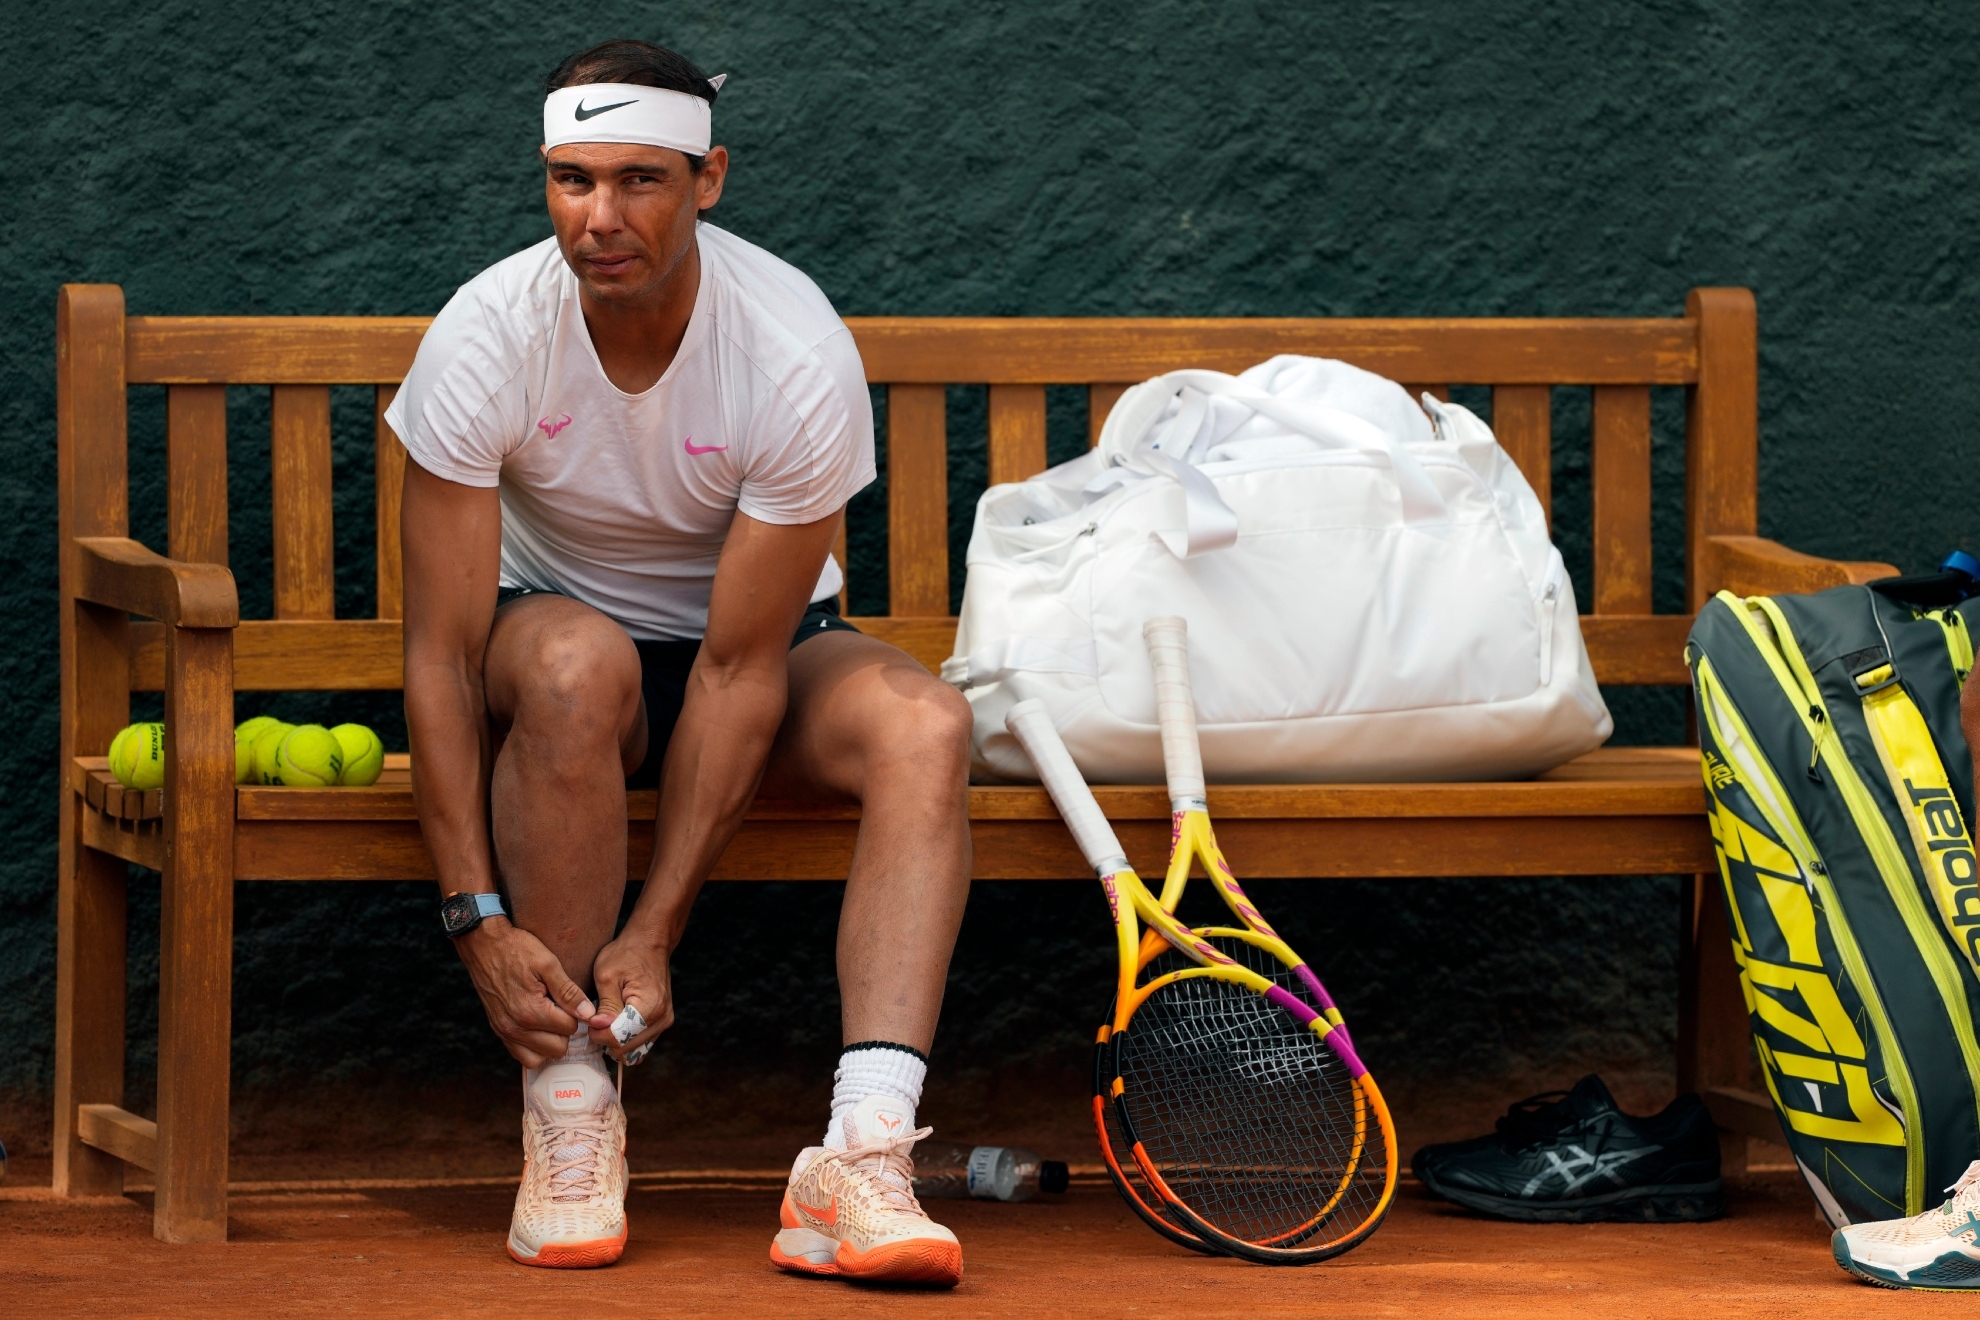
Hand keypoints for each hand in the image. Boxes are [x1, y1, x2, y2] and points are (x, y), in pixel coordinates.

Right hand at [454, 918, 611, 1067]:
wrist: (483, 944)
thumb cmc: (517, 949)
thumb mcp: (548, 964)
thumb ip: (569, 992)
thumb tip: (588, 1014)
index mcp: (531, 1011)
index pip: (570, 1028)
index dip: (575, 1013)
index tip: (569, 998)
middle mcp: (516, 1028)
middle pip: (558, 1048)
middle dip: (564, 1030)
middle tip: (560, 1007)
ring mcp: (505, 1032)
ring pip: (540, 1057)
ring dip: (550, 1042)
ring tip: (550, 1018)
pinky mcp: (499, 1031)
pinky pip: (521, 1055)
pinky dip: (533, 1047)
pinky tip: (538, 1026)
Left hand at [590, 928, 675, 1060]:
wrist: (650, 943)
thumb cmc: (627, 954)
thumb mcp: (607, 976)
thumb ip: (604, 1006)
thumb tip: (598, 1028)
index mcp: (649, 1007)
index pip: (619, 1038)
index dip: (598, 1034)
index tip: (590, 1020)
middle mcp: (661, 1018)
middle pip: (626, 1048)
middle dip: (606, 1039)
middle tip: (595, 1019)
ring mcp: (664, 1022)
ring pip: (633, 1050)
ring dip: (615, 1041)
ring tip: (605, 1019)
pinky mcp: (661, 1022)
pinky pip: (640, 1043)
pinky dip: (625, 1040)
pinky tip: (615, 1024)